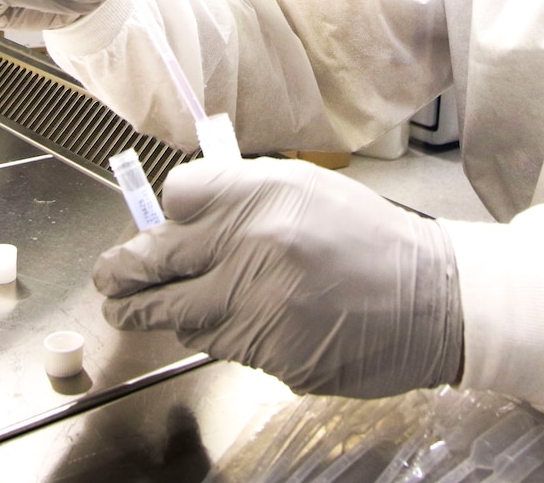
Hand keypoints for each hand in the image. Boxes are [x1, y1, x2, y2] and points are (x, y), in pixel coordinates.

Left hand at [94, 158, 463, 397]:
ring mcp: (258, 303)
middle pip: (152, 258)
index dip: (163, 211)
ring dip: (160, 311)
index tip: (160, 222)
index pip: (176, 196)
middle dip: (121, 273)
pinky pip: (217, 344)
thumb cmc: (371, 239)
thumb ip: (243, 195)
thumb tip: (180, 213)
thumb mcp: (309, 190)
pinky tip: (233, 323)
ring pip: (177, 312)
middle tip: (110, 280)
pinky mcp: (268, 352)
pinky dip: (215, 335)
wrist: (433, 300)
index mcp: (264, 192)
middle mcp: (253, 243)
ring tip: (141, 310)